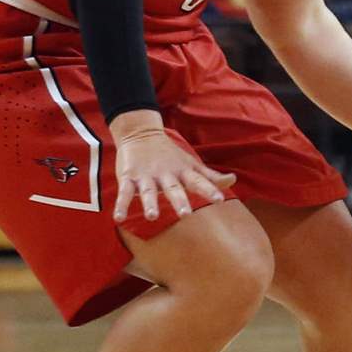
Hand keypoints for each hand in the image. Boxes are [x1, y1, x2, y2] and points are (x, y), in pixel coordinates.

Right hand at [112, 127, 236, 222]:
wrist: (141, 134)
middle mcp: (166, 175)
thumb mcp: (191, 165)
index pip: (198, 181)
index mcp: (182, 172)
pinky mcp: (129, 178)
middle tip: (185, 214)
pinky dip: (121, 205)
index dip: (209, 189)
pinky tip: (118, 218)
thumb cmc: (170, 155)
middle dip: (179, 200)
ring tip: (152, 216)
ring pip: (148, 192)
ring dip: (150, 203)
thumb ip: (210, 177)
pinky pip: (124, 193)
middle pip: (173, 189)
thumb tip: (233, 180)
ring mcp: (146, 177)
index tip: (220, 199)